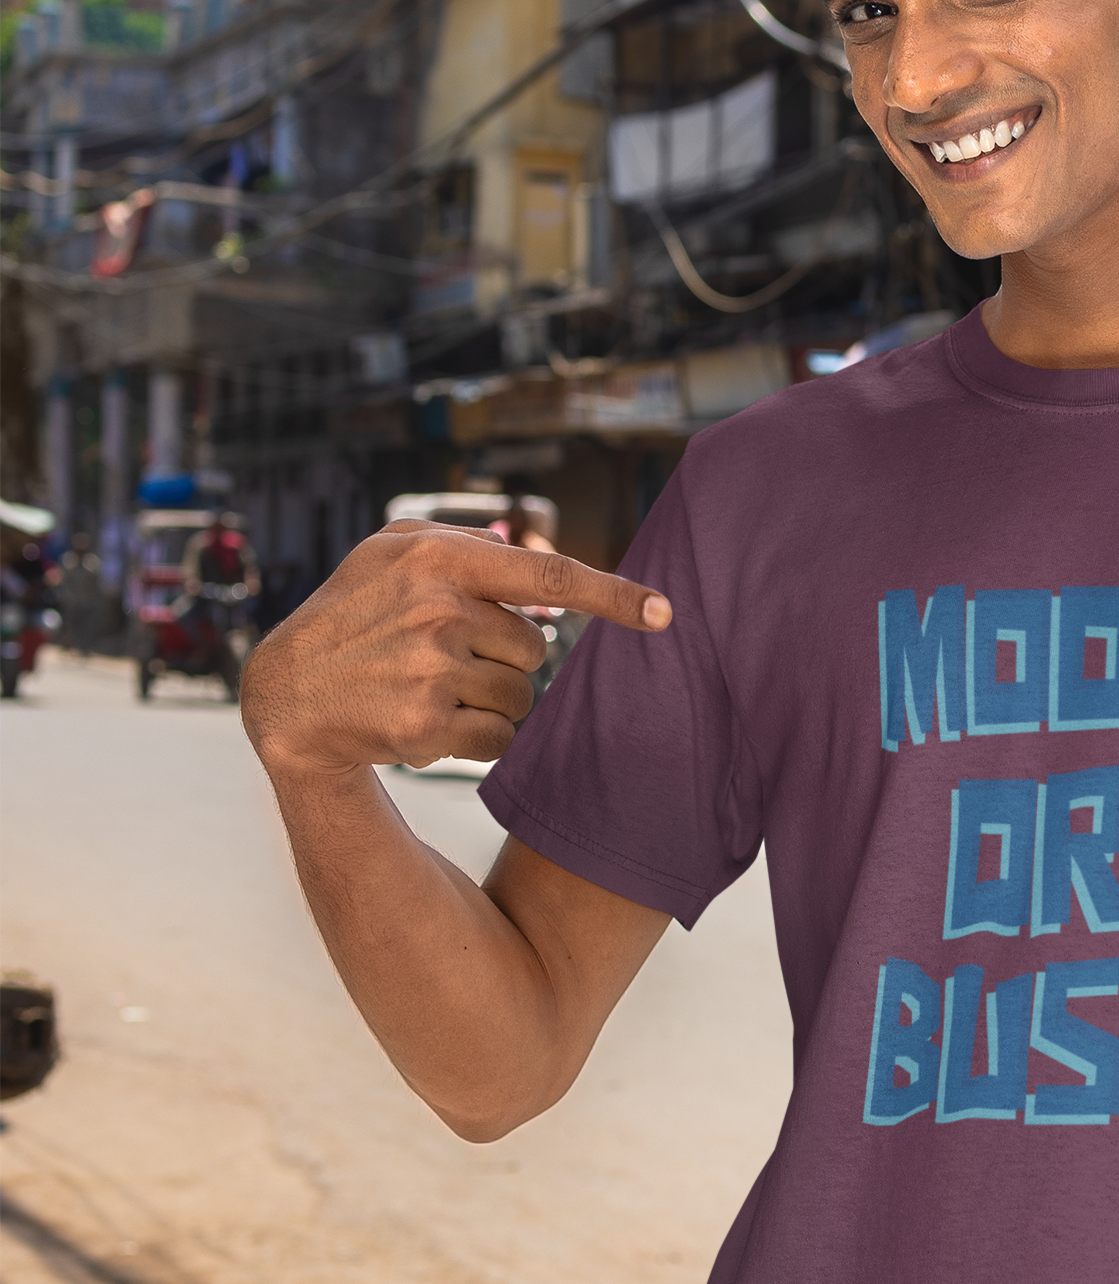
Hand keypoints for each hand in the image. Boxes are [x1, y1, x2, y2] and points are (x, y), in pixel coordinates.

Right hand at [241, 526, 669, 777]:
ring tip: (428, 689)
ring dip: (490, 701)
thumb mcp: (389, 553)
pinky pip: (499, 740)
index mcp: (436, 558)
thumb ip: (465, 543)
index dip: (614, 596)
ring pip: (521, 698)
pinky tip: (426, 723)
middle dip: (503, 659)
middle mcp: (437, 609)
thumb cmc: (350, 614)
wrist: (287, 695)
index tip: (665, 612)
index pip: (548, 575)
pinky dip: (477, 739)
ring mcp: (432, 670)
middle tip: (443, 658)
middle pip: (533, 649)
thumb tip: (538, 562)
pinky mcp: (427, 727)